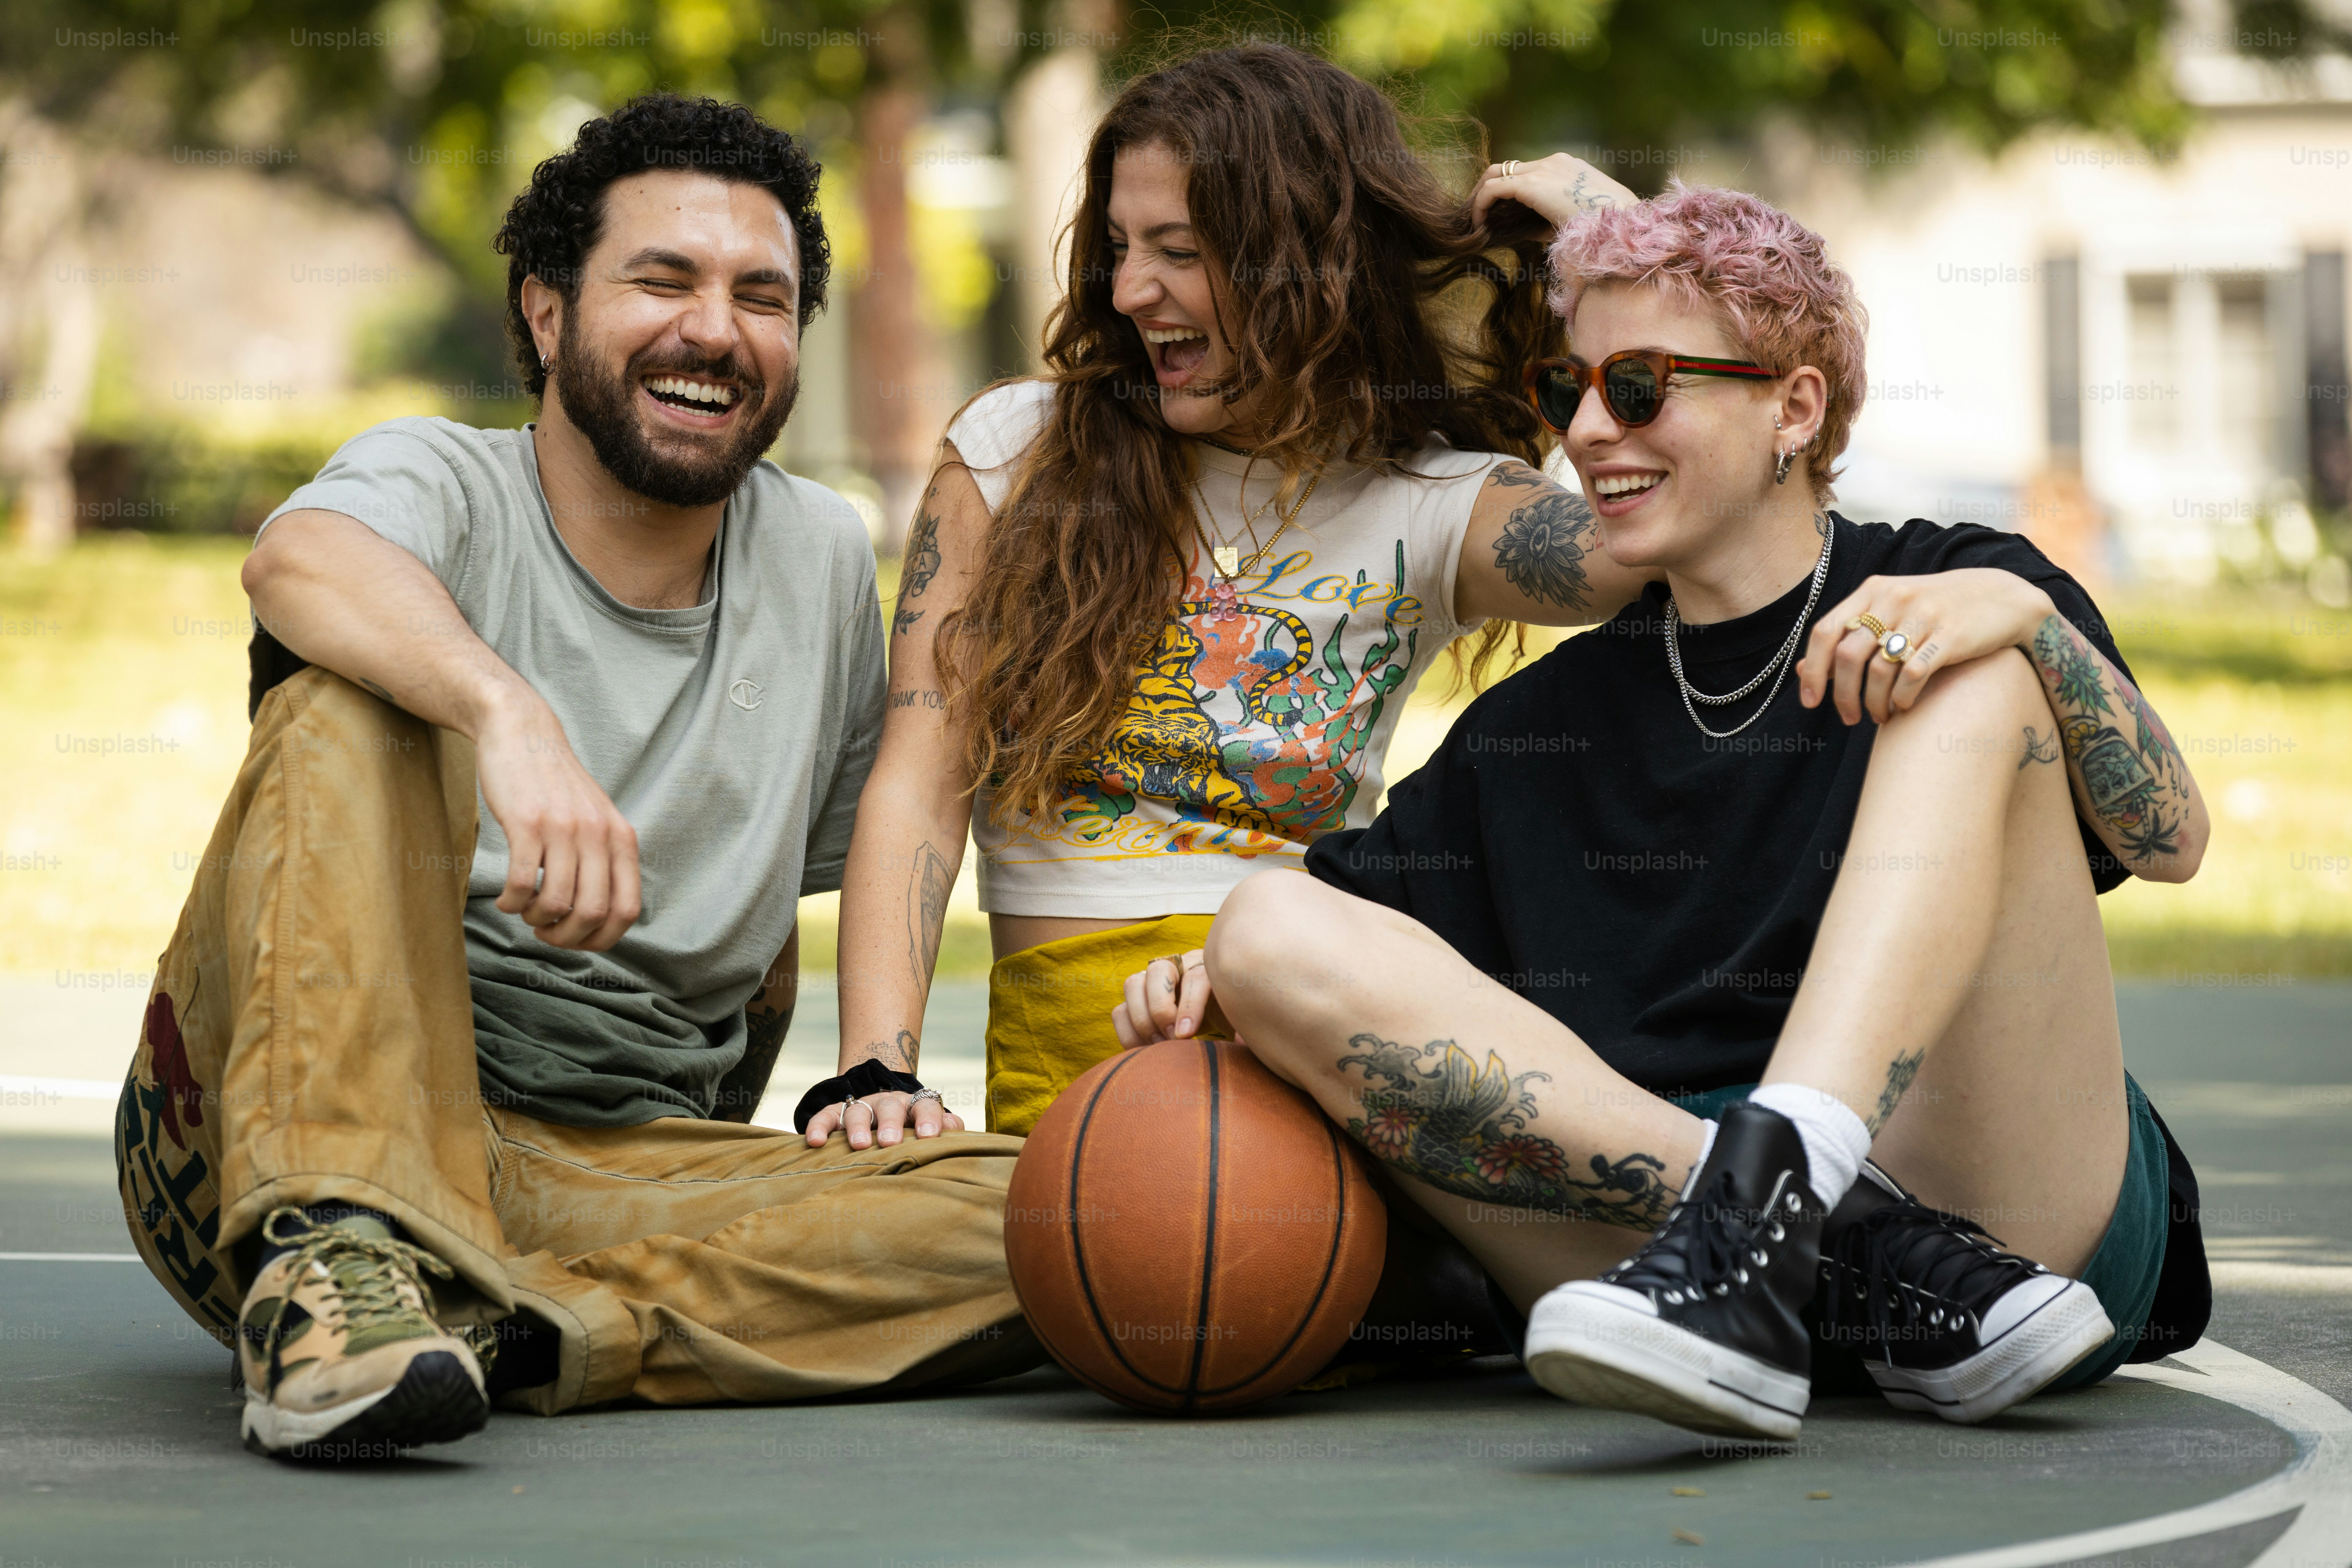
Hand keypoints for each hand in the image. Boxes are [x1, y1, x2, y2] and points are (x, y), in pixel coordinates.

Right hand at [475, 694, 642, 949]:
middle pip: (593, 913)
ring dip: (536, 919)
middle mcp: (599, 835)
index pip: (628, 910)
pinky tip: (507, 899)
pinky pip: (522, 883)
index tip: (576, 940)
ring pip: (557, 903)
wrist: (523, 734)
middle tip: (545, 931)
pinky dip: (512, 903)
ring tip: (525, 911)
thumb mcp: (597, 819)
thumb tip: (601, 918)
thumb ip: (605, 860)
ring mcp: (564, 828)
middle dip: (566, 937)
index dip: (602, 939)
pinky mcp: (528, 823)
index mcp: (622, 839)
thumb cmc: (556, 786)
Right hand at [803, 1089, 963, 1148]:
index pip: (926, 1105)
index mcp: (914, 1105)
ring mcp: (861, 1106)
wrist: (881, 1106)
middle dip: (890, 1124)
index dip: (929, 1119)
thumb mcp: (929, 1126)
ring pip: (858, 1111)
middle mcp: (888, 1103)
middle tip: (890, 1143)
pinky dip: (819, 1127)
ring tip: (858, 1144)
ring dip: (857, 1127)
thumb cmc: (911, 1128)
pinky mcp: (836, 1112)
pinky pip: (826, 1116)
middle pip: (891, 1107)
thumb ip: (945, 1127)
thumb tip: (955, 1130)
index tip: (929, 1137)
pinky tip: (814, 1142)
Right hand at [1112, 949, 1240, 1050]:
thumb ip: (1243, 1027)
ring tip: (1158, 1046)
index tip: (1186, 1035)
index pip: (1196, 976)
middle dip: (1161, 1008)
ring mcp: (1153, 980)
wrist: (1219, 1018)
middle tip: (1171, 1039)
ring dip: (1141, 1018)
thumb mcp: (1241, 1021)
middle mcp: (1179, 966)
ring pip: (1133, 983)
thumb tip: (1246, 1040)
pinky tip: (1146, 1050)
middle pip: (1159, 970)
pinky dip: (1128, 1032)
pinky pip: (1119, 1010)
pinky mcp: (1136, 1000)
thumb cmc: (1232, 1020)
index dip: (1188, 1005)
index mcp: (1209, 967)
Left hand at [1470, 153, 1636, 232]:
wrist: (1621, 224)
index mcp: (1566, 167)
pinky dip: (1482, 204)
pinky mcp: (1532, 183)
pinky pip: (1494, 188)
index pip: (1528, 171)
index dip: (1508, 191)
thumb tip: (1525, 230)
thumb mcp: (1575, 219)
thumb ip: (1549, 219)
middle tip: (1480, 214)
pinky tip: (1479, 225)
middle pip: (1508, 168)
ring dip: (1482, 195)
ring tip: (1476, 219)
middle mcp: (1553, 162)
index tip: (1498, 213)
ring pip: (1497, 173)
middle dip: (1489, 189)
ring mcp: (1543, 168)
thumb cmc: (1605, 227)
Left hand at [1798, 569, 2055, 725]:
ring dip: (1873, 702)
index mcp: (1873, 590)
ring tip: (1879, 716)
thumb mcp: (1890, 611)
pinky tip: (1904, 707)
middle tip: (1848, 718)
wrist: (2003, 598)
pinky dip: (1902, 698)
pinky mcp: (1950, 636)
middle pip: (1848, 656)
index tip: (1810, 702)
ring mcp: (1923, 616)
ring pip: (1878, 670)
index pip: (1824, 632)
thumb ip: (1849, 635)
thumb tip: (1801, 668)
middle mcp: (1894, 599)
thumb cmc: (1936, 611)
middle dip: (1842, 695)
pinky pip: (1912, 675)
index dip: (1812, 670)